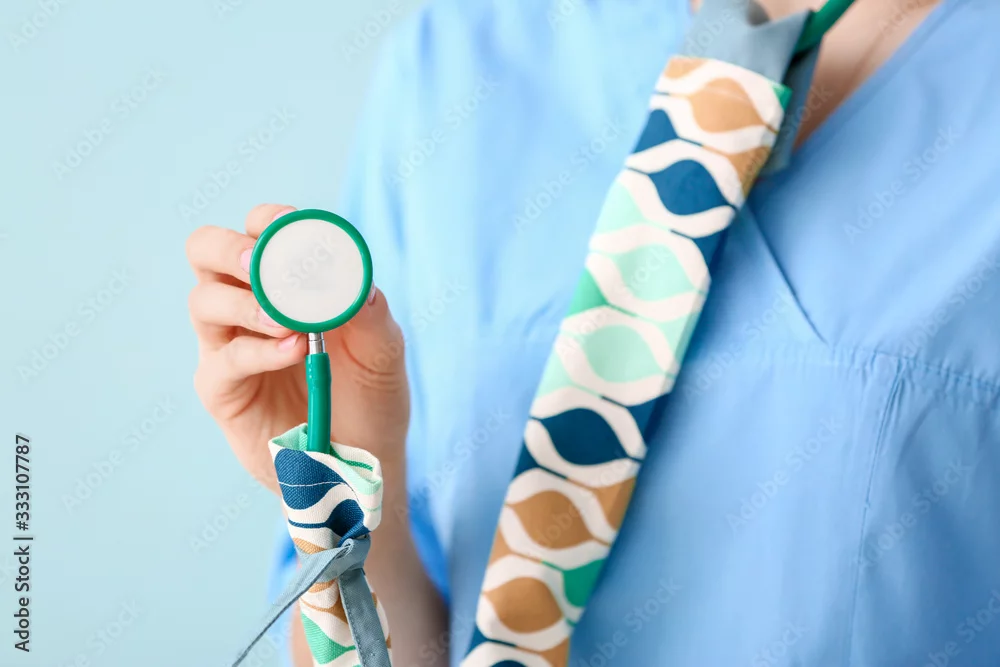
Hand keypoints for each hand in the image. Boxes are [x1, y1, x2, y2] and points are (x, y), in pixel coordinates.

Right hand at [186, 203, 408, 493]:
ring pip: (203, 301)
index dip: (268, 219)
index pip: (256, 230)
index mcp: (283, 283)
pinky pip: (225, 360)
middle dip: (228, 247)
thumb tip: (354, 280)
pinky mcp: (223, 390)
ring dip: (246, 302)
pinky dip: (259, 350)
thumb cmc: (371, 397)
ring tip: (291, 323)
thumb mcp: (384, 350)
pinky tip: (294, 351)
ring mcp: (228, 346)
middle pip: (205, 251)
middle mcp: (247, 305)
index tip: (290, 225)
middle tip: (260, 261)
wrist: (366, 461)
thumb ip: (370, 313)